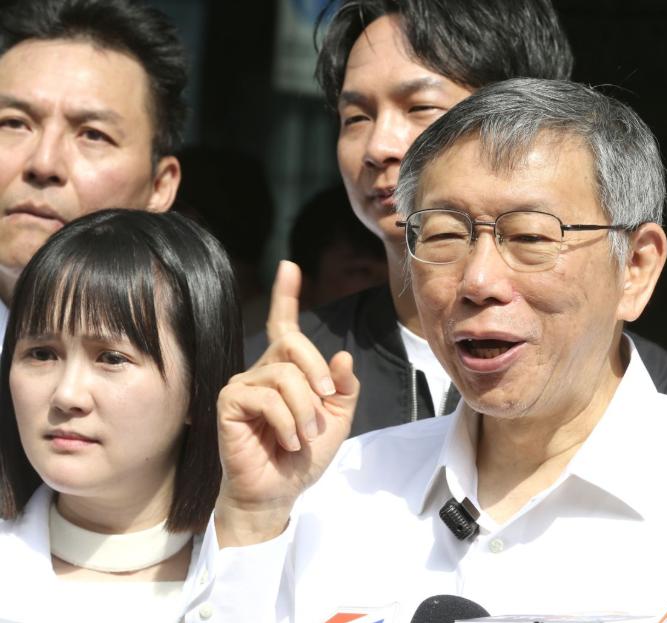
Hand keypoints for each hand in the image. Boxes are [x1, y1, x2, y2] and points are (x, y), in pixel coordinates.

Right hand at [215, 261, 358, 546]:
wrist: (280, 491)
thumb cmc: (304, 455)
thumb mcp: (336, 419)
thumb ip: (342, 387)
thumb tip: (342, 356)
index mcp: (287, 370)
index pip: (285, 325)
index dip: (286, 295)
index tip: (290, 267)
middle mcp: (262, 370)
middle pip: (293, 343)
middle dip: (317, 374)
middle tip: (325, 405)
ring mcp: (243, 385)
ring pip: (283, 375)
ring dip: (305, 410)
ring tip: (304, 436)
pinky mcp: (230, 403)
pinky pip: (265, 397)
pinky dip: (286, 421)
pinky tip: (287, 440)